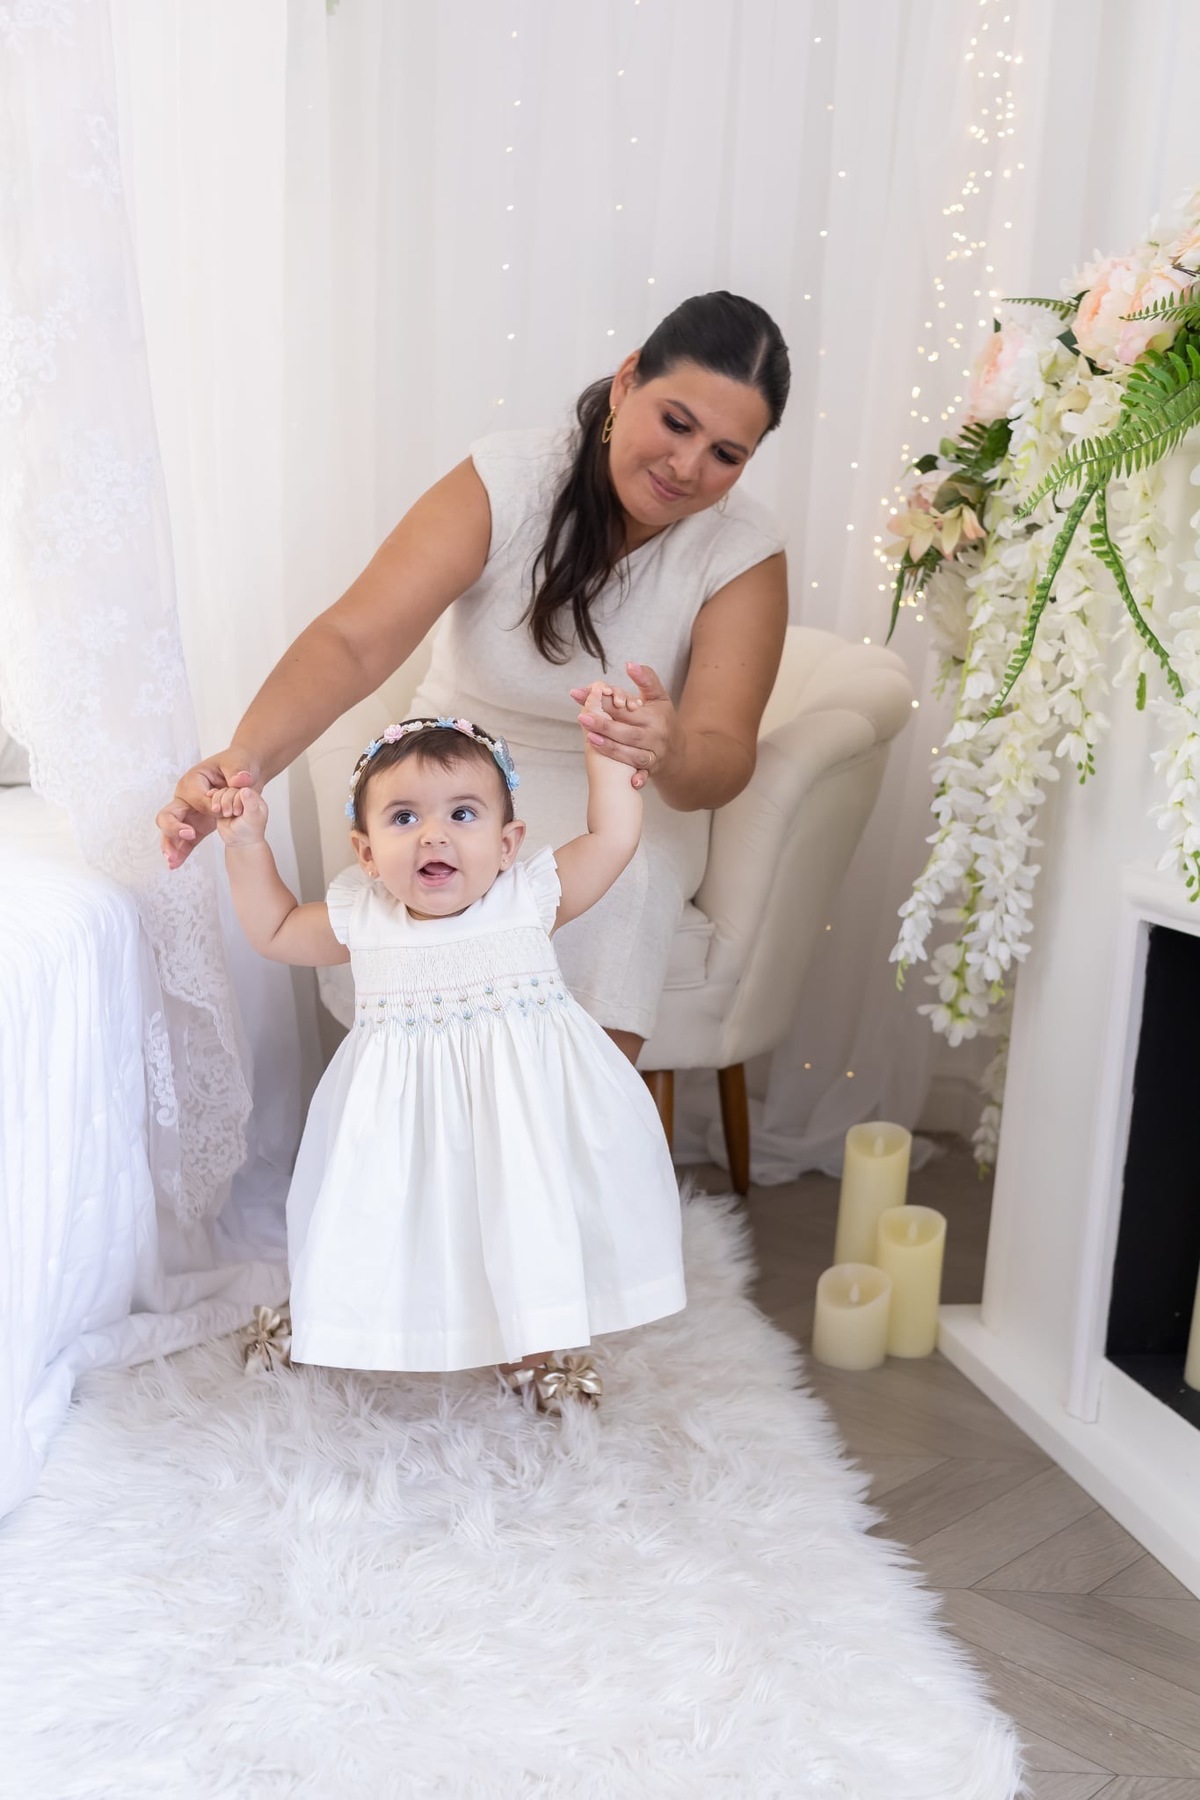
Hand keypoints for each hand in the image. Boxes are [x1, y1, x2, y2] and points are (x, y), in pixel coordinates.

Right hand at [157, 749, 259, 868]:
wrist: (244, 773)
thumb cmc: (238, 764)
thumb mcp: (240, 764)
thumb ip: (239, 772)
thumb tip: (241, 780)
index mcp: (193, 780)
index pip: (195, 797)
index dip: (209, 805)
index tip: (223, 810)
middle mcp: (186, 797)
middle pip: (170, 813)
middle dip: (174, 827)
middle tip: (188, 834)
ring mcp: (189, 813)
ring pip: (172, 830)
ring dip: (172, 845)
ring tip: (172, 860)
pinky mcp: (197, 824)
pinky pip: (185, 840)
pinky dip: (181, 851)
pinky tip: (176, 865)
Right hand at [213, 786, 268, 847]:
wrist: (241, 842)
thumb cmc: (250, 831)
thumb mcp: (253, 817)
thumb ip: (250, 803)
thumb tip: (245, 789)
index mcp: (254, 798)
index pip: (242, 789)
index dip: (237, 798)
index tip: (238, 812)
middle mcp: (243, 798)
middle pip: (231, 790)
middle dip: (227, 801)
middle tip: (230, 814)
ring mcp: (232, 801)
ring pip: (222, 792)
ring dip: (219, 801)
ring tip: (224, 814)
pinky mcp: (223, 805)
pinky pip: (216, 797)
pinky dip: (213, 799)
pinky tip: (210, 798)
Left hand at [569, 662, 680, 790]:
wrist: (680, 751)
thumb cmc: (663, 719)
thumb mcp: (659, 696)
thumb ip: (645, 679)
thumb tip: (629, 664)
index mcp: (655, 717)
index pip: (629, 710)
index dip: (608, 702)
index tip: (587, 694)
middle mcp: (656, 737)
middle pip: (629, 733)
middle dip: (605, 726)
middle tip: (583, 717)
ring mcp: (654, 755)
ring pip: (632, 754)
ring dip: (612, 748)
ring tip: (590, 739)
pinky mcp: (652, 770)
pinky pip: (645, 774)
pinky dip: (639, 778)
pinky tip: (630, 782)